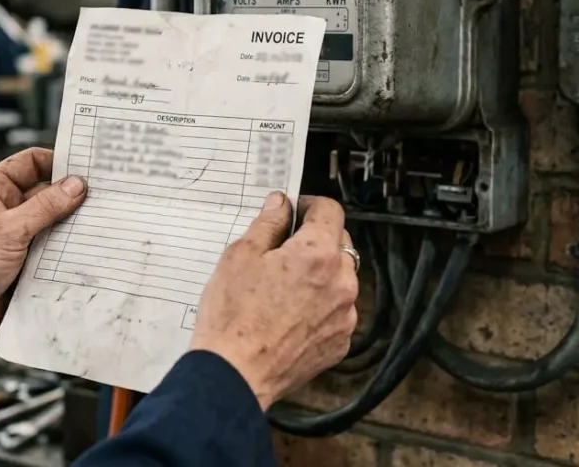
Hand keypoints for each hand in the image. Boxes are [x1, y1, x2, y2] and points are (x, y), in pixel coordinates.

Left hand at [0, 148, 85, 375]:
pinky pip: (55, 248)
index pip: (30, 163)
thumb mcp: (7, 231)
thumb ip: (44, 207)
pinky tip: (92, 247)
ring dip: (73, 224)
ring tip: (104, 221)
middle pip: (47, 192)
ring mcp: (18, 236)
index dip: (57, 161)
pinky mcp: (29, 261)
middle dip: (72, 195)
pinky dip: (71, 248)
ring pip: (55, 222)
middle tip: (105, 195)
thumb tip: (76, 185)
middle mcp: (6, 209)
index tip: (87, 166)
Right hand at [189, 193, 357, 409]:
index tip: (294, 212)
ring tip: (283, 288)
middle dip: (315, 240)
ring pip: (340, 279)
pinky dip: (320, 306)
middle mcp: (341, 282)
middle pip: (339, 244)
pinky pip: (337, 312)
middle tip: (282, 251)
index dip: (310, 206)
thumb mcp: (240, 256)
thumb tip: (281, 203)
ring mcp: (345, 316)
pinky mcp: (340, 342)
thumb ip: (268, 223)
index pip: (331, 211)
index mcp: (318, 254)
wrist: (235, 375)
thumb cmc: (233, 316)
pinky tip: (289, 315)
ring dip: (320, 275)